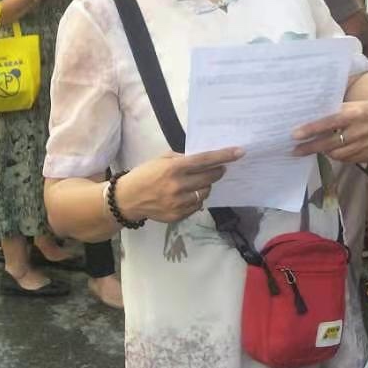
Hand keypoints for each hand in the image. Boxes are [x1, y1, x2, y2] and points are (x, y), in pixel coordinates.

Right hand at [115, 148, 243, 223]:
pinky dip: (195, 200)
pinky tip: (185, 196)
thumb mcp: (161, 160)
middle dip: (217, 172)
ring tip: (195, 184)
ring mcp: (178, 203)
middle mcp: (178, 186)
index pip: (205, 160)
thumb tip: (203, 160)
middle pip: (210, 178)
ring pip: (205, 193)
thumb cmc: (145, 175)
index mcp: (174, 168)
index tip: (239, 152)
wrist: (127, 199)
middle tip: (219, 169)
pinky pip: (196, 206)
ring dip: (205, 187)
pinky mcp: (178, 215)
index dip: (224, 156)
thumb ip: (181, 159)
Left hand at [291, 99, 367, 165]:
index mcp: (355, 113)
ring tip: (314, 149)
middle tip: (295, 150)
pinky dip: (337, 157)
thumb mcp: (351, 104)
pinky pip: (348, 160)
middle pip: (331, 142)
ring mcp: (367, 144)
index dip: (312, 129)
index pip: (329, 122)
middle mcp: (361, 130)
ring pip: (338, 154)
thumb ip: (333, 110)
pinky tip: (331, 151)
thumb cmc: (362, 109)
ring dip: (324, 152)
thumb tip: (307, 115)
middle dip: (311, 147)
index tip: (295, 135)